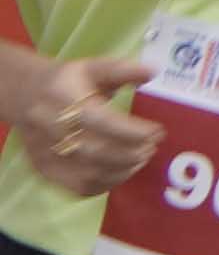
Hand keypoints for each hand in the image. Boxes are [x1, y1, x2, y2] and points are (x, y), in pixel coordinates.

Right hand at [10, 52, 159, 197]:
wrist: (25, 96)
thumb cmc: (68, 82)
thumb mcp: (92, 67)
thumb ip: (122, 70)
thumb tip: (152, 71)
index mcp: (61, 98)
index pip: (99, 121)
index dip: (132, 131)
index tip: (157, 131)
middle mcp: (49, 127)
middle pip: (95, 151)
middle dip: (132, 153)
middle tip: (152, 147)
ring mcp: (44, 152)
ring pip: (89, 173)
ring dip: (124, 170)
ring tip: (142, 157)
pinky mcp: (45, 169)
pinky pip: (80, 187)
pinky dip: (107, 183)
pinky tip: (123, 170)